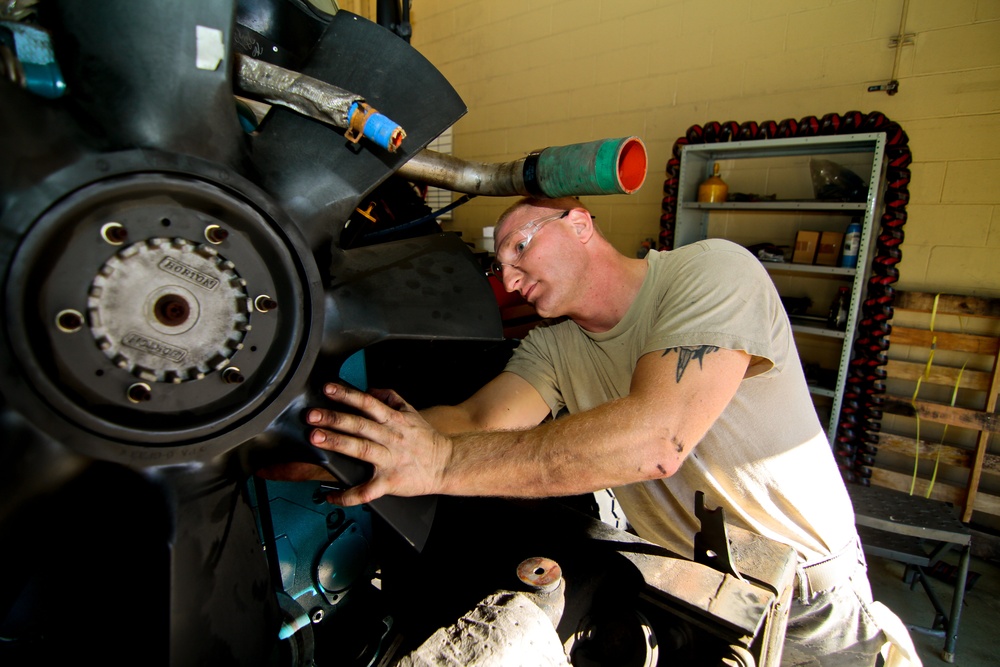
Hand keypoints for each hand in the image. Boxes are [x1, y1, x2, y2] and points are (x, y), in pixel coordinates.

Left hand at [306, 383, 452, 505]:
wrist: (447, 464)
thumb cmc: (427, 440)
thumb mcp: (411, 412)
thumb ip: (391, 398)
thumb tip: (370, 389)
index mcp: (394, 420)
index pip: (367, 403)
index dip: (347, 395)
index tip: (328, 389)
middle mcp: (390, 438)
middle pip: (359, 425)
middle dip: (334, 418)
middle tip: (312, 415)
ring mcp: (389, 460)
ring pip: (361, 449)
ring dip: (337, 443)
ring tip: (316, 438)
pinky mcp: (390, 482)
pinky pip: (367, 490)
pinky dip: (348, 495)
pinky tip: (331, 496)